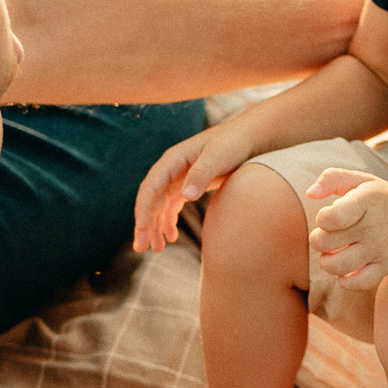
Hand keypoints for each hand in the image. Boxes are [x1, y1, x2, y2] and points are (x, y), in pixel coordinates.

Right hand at [132, 123, 254, 251]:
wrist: (246, 139)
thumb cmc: (232, 144)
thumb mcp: (218, 156)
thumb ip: (202, 173)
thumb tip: (185, 195)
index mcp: (172, 160)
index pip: (150, 186)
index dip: (143, 208)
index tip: (141, 228)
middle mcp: (170, 170)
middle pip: (151, 200)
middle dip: (144, 224)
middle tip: (141, 248)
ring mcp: (178, 179)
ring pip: (159, 206)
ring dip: (155, 227)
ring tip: (155, 249)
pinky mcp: (188, 186)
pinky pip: (172, 207)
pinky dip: (169, 222)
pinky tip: (170, 238)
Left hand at [305, 169, 387, 290]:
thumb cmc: (383, 198)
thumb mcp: (362, 180)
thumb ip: (331, 178)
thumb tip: (310, 193)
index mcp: (366, 201)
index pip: (332, 217)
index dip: (322, 219)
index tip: (328, 217)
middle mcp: (373, 226)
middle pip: (326, 242)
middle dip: (318, 240)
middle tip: (327, 236)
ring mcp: (380, 249)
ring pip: (338, 265)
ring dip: (327, 262)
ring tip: (332, 254)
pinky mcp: (386, 266)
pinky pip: (359, 283)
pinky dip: (346, 280)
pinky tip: (346, 270)